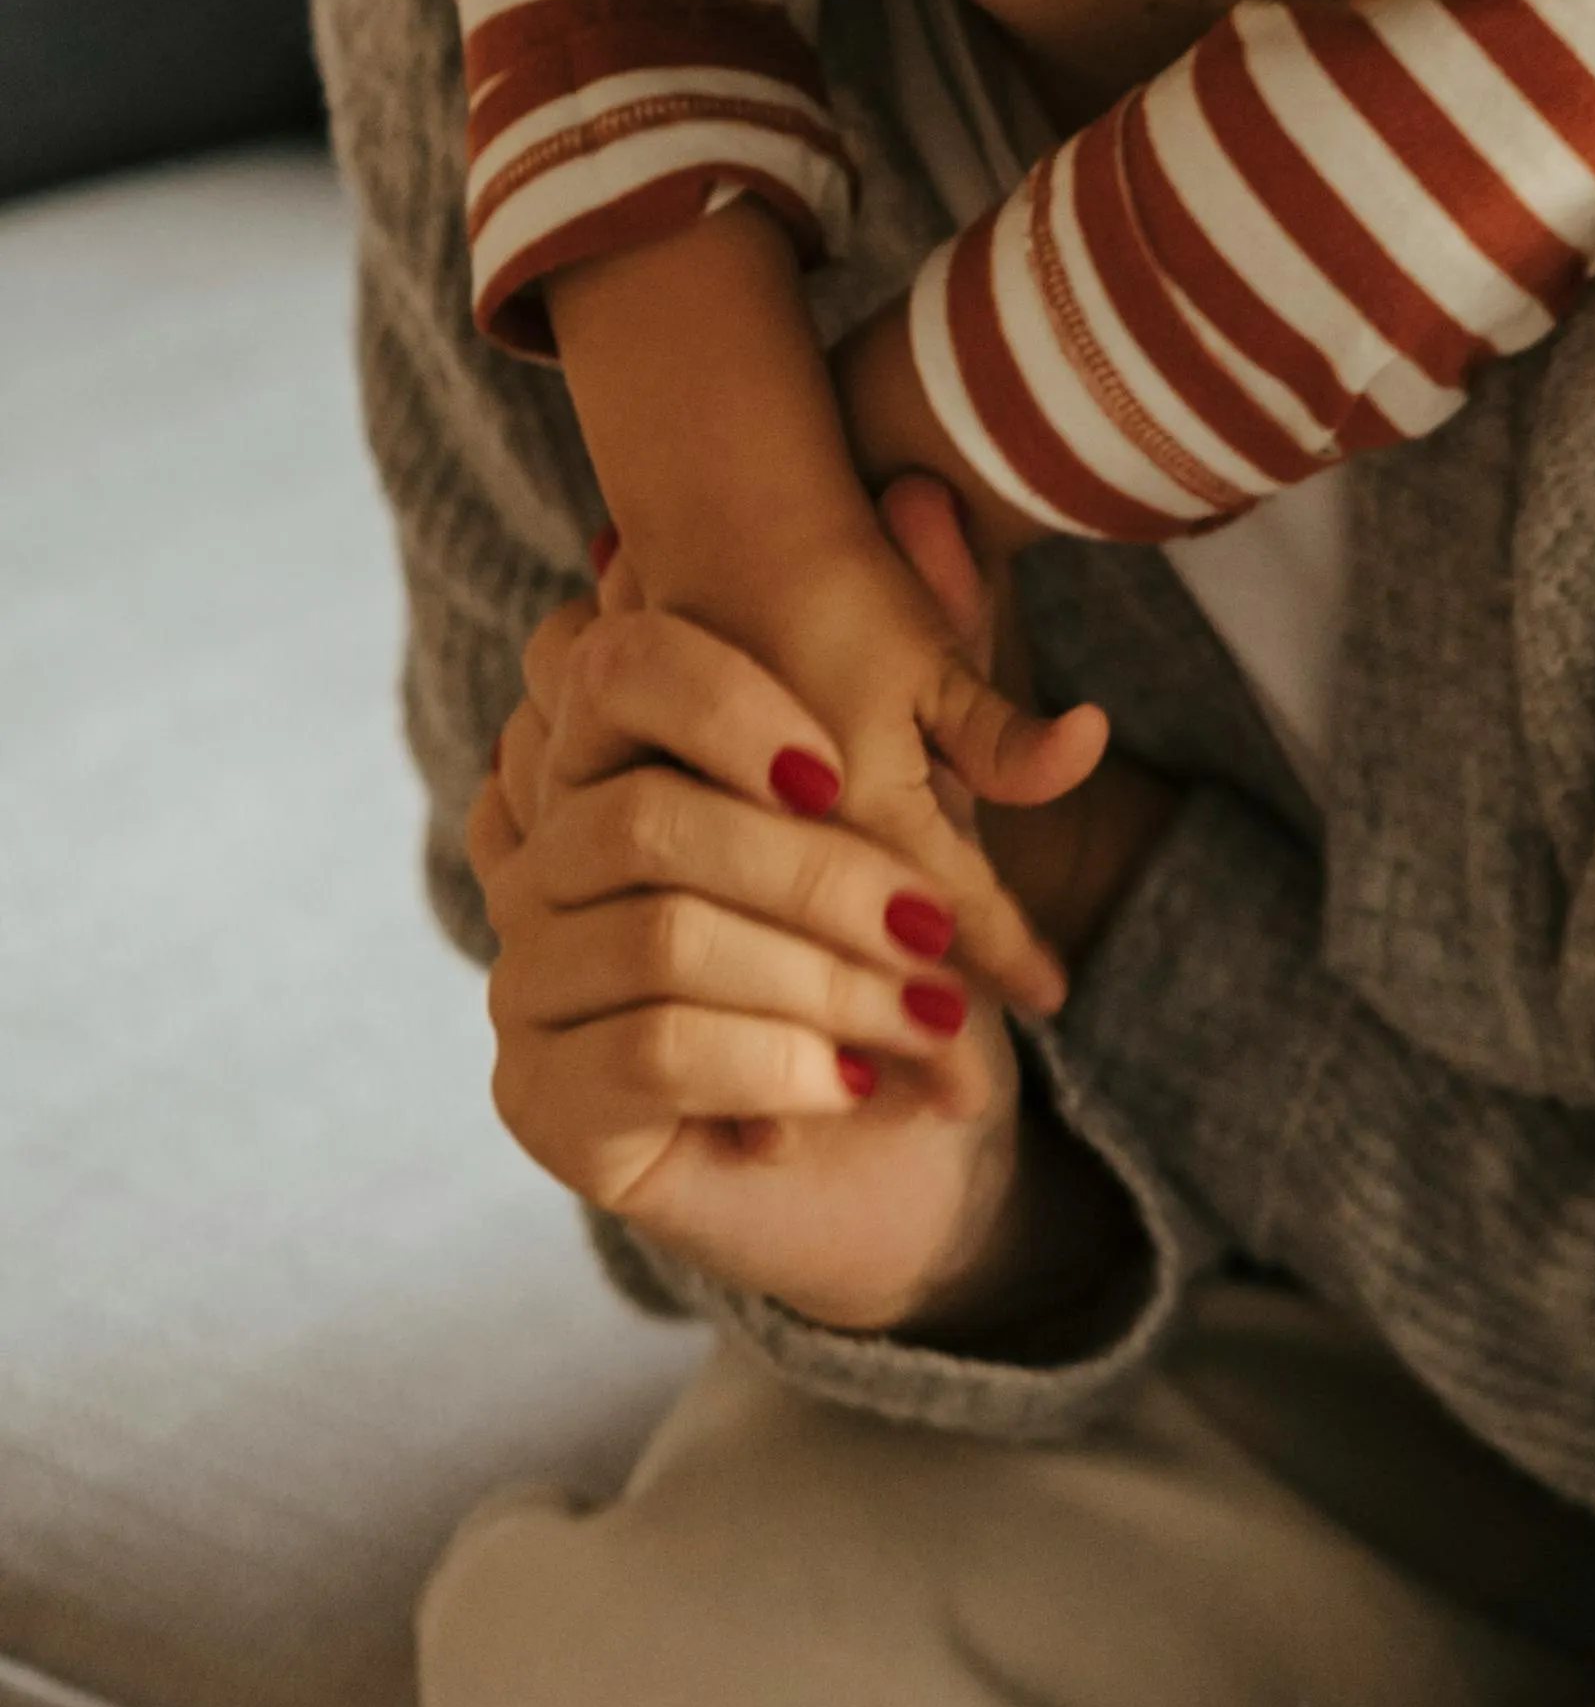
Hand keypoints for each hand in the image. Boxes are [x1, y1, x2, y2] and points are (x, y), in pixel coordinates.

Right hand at [466, 539, 1059, 1340]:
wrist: (899, 1166)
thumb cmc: (906, 953)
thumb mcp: (942, 801)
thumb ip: (948, 681)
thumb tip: (953, 540)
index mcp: (620, 753)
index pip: (605, 666)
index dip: (713, 697)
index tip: (827, 764)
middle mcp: (543, 854)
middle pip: (647, 815)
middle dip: (817, 877)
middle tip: (940, 935)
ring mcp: (528, 978)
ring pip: (663, 934)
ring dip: (821, 982)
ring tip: (938, 1022)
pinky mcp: (542, 1101)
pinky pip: (650, 1050)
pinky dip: (773, 1064)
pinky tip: (856, 1086)